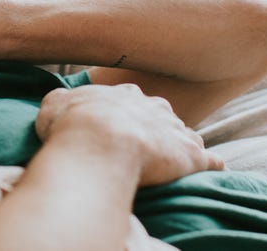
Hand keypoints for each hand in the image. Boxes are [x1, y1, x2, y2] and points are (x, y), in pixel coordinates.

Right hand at [35, 83, 223, 186]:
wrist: (99, 142)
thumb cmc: (73, 124)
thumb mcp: (55, 104)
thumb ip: (61, 101)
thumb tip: (60, 102)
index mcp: (125, 95)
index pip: (134, 101)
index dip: (128, 116)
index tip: (122, 128)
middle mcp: (155, 107)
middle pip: (163, 116)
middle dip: (159, 129)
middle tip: (146, 147)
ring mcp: (176, 130)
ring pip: (188, 135)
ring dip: (183, 147)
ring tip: (175, 164)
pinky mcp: (192, 155)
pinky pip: (211, 160)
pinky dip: (211, 165)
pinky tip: (211, 171)